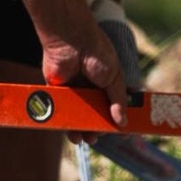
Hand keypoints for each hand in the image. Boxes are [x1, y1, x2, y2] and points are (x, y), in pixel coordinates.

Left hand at [42, 25, 127, 141]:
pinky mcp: (58, 92)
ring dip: (83, 130)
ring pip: (79, 116)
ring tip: (87, 140)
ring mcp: (75, 90)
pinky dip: (67, 123)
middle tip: (101, 137)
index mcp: (107, 82)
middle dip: (99, 127)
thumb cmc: (97, 53)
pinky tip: (72, 134)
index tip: (122, 132)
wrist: (71, 40)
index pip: (114, 105)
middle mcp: (91, 87)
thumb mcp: (114, 78)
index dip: (118, 119)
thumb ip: (118, 101)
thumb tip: (122, 122)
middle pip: (96, 114)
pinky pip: (63, 111)